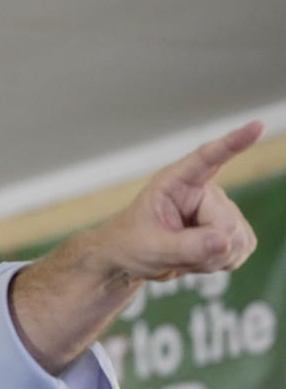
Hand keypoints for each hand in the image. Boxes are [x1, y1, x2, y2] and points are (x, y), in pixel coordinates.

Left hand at [95, 120, 263, 281]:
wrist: (131, 260)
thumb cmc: (131, 244)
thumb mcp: (151, 248)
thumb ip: (185, 246)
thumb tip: (225, 242)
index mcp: (176, 183)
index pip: (208, 158)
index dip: (233, 143)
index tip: (257, 126)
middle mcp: (203, 191)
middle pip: (227, 223)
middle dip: (207, 247)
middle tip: (175, 252)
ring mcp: (219, 210)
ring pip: (238, 240)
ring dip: (211, 258)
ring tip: (182, 253)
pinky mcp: (230, 230)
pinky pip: (241, 249)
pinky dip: (220, 262)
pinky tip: (198, 258)